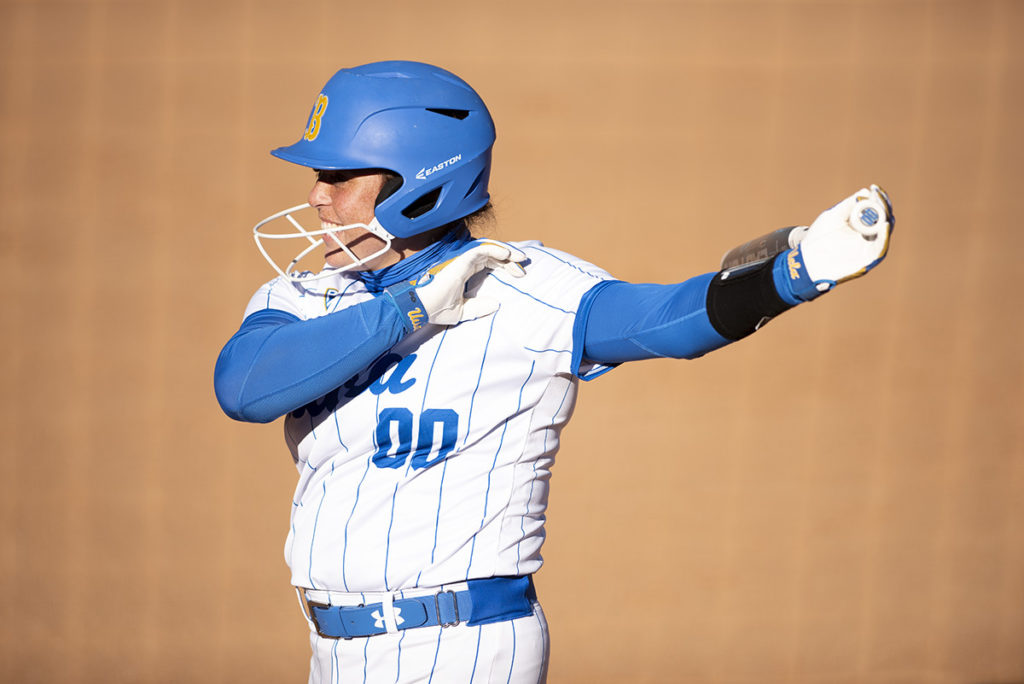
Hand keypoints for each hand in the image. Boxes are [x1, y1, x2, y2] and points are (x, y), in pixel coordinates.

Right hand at [386, 242, 526, 328]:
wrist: (423, 308)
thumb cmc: (438, 309)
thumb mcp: (463, 311)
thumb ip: (479, 307)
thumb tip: (497, 304)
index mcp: (465, 272)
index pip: (489, 263)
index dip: (505, 266)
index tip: (520, 275)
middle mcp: (465, 264)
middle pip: (492, 255)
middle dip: (509, 260)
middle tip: (524, 265)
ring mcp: (462, 261)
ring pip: (488, 249)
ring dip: (505, 252)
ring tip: (520, 258)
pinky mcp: (460, 260)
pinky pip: (480, 250)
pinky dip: (494, 250)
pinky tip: (506, 255)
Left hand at [787, 185, 893, 297]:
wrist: (807, 260)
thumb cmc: (819, 238)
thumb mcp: (833, 216)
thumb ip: (848, 205)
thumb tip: (865, 191)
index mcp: (860, 225)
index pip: (875, 211)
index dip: (877, 200)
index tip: (875, 188)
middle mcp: (867, 236)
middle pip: (883, 220)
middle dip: (884, 207)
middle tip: (879, 196)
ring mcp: (868, 248)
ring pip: (884, 233)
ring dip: (885, 219)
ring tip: (883, 206)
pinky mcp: (867, 260)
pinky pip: (880, 248)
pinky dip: (883, 237)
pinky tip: (884, 225)